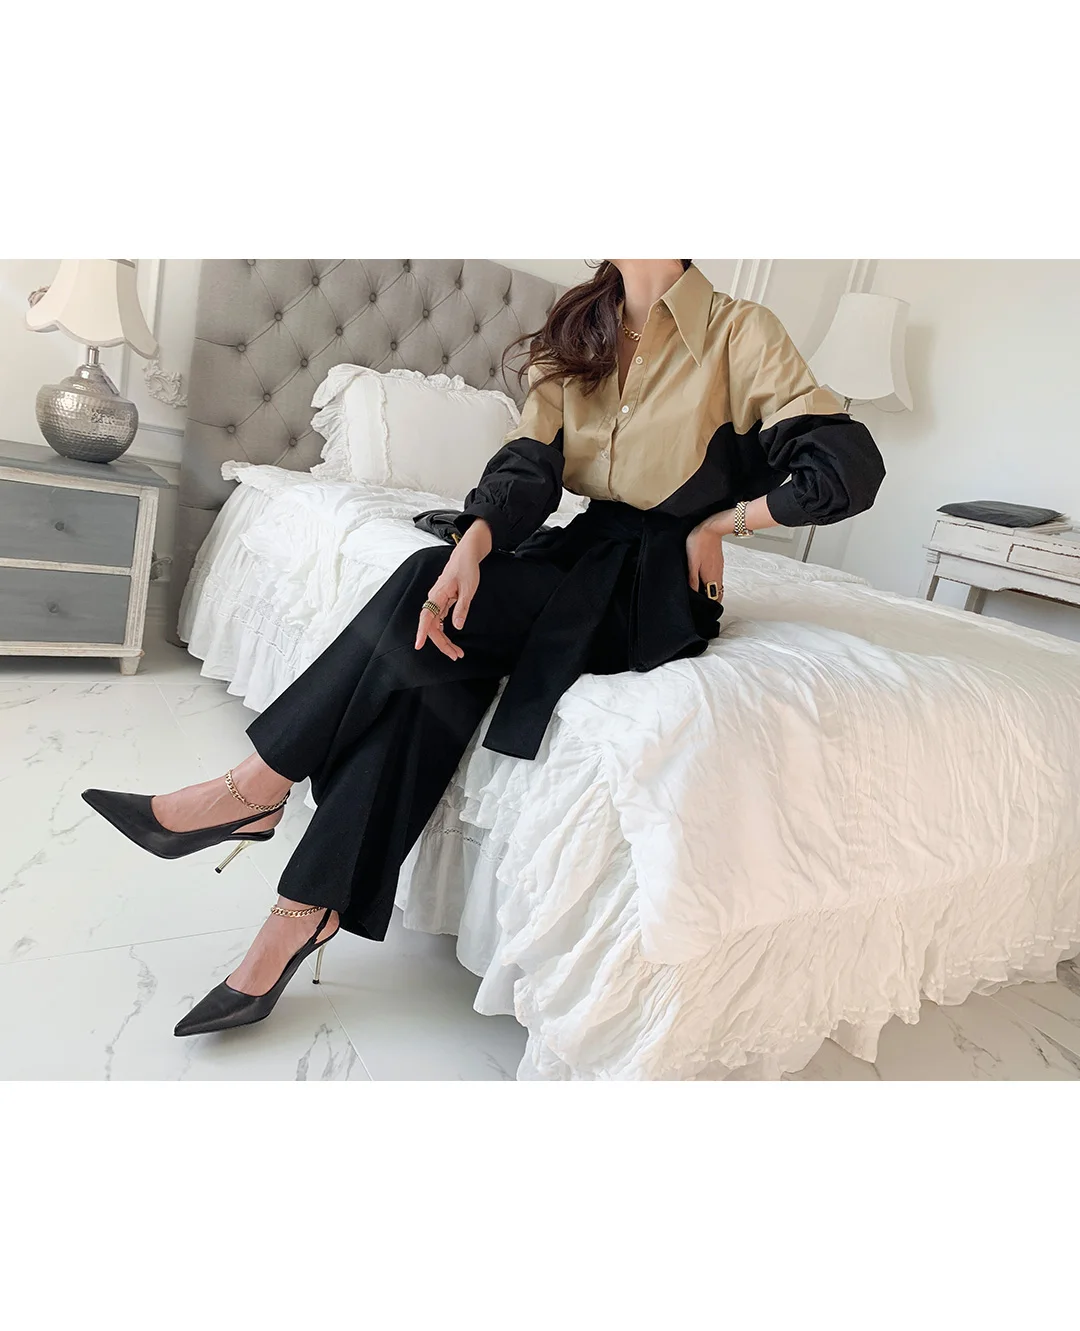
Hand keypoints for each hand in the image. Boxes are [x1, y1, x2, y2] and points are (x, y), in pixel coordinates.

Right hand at [414, 522, 490, 658]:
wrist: (466, 554)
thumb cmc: (466, 568)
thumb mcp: (469, 589)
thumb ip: (462, 608)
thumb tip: (457, 626)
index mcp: (437, 595)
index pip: (426, 617)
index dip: (421, 632)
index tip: (418, 645)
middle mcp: (434, 599)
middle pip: (431, 626)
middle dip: (442, 643)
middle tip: (455, 655)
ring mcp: (437, 601)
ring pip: (435, 625)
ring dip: (444, 640)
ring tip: (457, 652)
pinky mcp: (442, 602)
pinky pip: (439, 621)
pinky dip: (445, 632)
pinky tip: (450, 641)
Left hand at [686, 517, 725, 599]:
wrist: (711, 527)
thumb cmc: (699, 543)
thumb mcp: (692, 563)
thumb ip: (693, 580)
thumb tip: (693, 593)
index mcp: (711, 577)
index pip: (715, 598)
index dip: (708, 605)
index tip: (700, 607)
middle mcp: (718, 575)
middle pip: (717, 593)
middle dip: (710, 599)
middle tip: (699, 601)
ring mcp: (719, 568)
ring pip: (717, 585)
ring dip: (710, 590)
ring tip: (699, 590)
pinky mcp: (718, 562)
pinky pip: (716, 576)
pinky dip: (711, 581)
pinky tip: (702, 577)